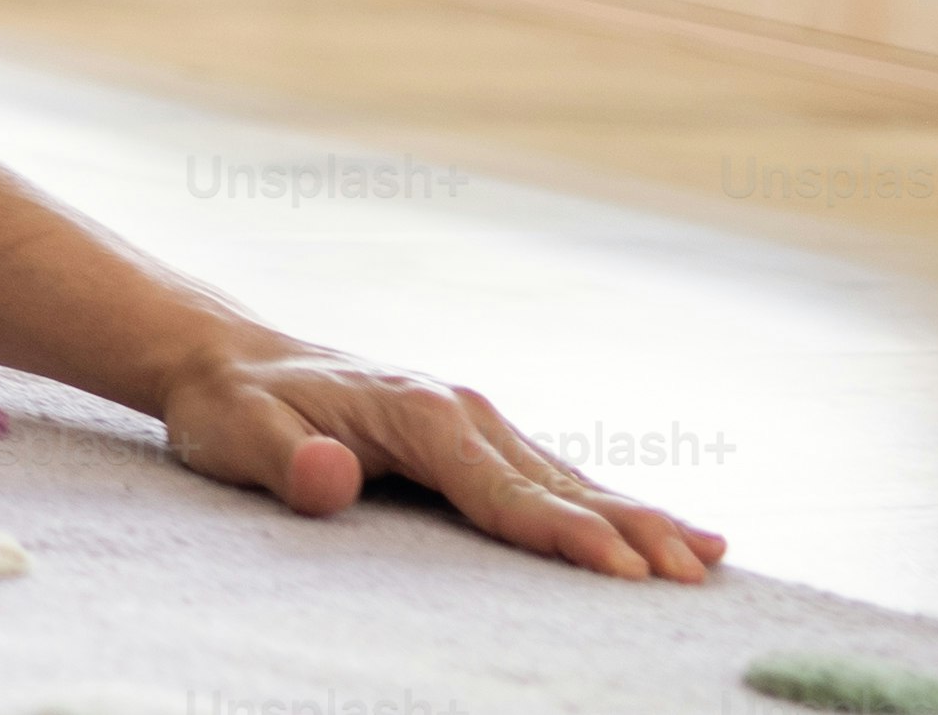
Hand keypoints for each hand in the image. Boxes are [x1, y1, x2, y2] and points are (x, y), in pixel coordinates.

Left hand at [155, 341, 721, 583]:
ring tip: (710, 558)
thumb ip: (285, 464)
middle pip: (559, 482)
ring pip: (571, 477)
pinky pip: (556, 475)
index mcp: (417, 413)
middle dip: (630, 528)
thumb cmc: (233, 407)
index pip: (502, 488)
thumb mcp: (237, 437)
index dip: (561, 533)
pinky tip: (670, 530)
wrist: (227, 360)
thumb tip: (331, 478)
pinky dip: (613, 504)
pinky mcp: (476, 437)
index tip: (622, 571)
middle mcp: (461, 410)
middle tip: (697, 576)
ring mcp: (475, 420)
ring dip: (639, 517)